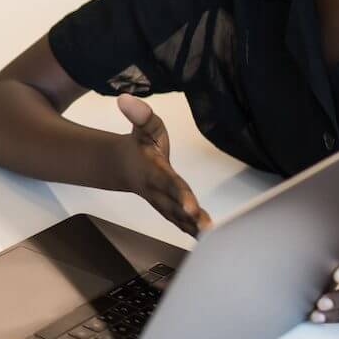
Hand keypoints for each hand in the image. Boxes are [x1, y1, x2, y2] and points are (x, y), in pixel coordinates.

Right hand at [108, 94, 211, 236]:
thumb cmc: (140, 145)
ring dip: (194, 229)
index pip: (169, 183)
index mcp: (154, 171)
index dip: (180, 195)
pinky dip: (192, 232)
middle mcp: (157, 190)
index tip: (191, 207)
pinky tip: (208, 240)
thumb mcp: (142, 125)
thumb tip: (126, 98)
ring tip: (214, 238)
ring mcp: (162, 202)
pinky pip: (180, 223)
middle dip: (191, 218)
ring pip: (178, 219)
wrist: (124, 166)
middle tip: (208, 230)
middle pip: (175, 207)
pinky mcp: (168, 209)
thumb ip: (139, 114)